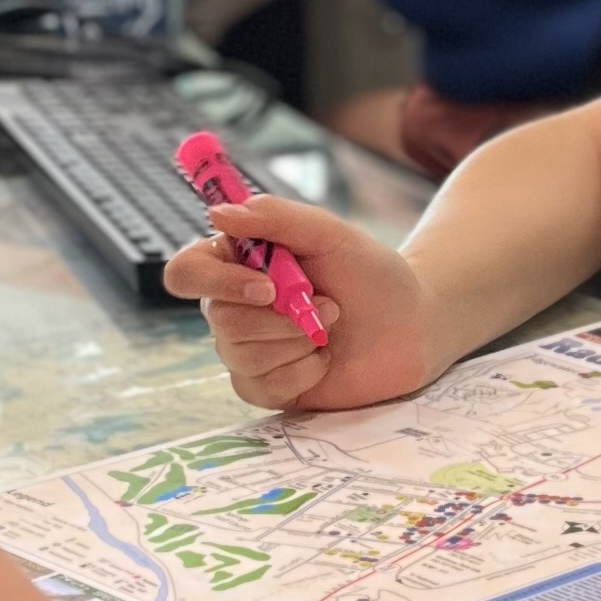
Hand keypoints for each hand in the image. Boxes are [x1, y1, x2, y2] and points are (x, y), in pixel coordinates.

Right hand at [161, 193, 436, 410]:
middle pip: (219, 318)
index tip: (267, 286)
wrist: (414, 327)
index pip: (186, 272)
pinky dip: (303, 370)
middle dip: (281, 315)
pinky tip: (325, 358)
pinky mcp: (267, 387)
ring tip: (331, 324)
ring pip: (240, 354)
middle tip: (327, 303)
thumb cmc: (372, 274)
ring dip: (296, 340)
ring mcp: (248, 350)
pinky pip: (261, 386)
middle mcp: (234, 305)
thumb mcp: (330, 234)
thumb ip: (275, 217)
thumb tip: (217, 213)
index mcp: (239, 261)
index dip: (216, 282)